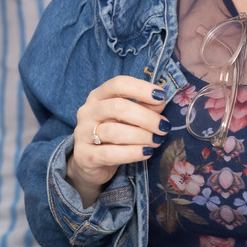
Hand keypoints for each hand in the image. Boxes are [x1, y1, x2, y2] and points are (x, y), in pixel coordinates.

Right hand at [67, 76, 168, 204]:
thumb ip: (144, 107)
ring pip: (113, 131)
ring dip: (141, 136)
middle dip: (145, 117)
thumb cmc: (112, 135)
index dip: (140, 88)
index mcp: (97, 96)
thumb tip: (160, 101)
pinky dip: (132, 153)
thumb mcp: (127, 118)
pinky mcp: (85, 156)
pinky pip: (110, 154)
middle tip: (163, 127)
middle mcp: (88, 112)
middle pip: (117, 107)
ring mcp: (83, 133)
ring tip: (156, 141)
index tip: (161, 96)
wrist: (89, 162)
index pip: (117, 84)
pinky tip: (146, 153)